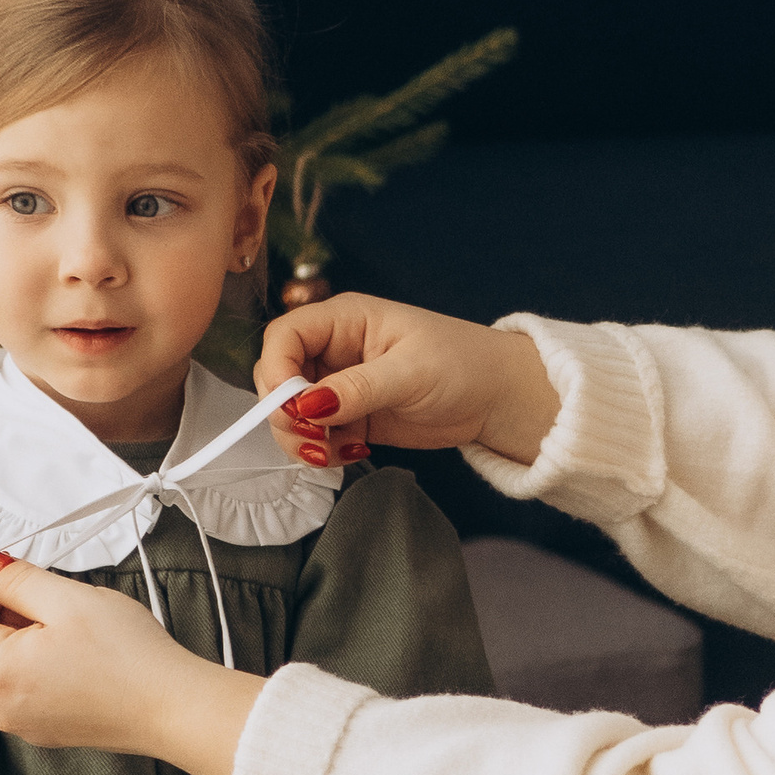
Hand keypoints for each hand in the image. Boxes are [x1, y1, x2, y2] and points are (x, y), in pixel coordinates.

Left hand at [0, 551, 258, 774]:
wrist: (176, 711)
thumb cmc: (131, 658)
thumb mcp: (68, 599)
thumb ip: (17, 579)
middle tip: (11, 572)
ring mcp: (19, 720)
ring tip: (40, 599)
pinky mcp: (43, 725)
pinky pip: (11, 682)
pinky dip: (18, 651)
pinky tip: (52, 632)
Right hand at [253, 293, 559, 466]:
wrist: (498, 397)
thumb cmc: (464, 364)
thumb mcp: (410, 373)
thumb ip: (357, 388)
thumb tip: (306, 405)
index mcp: (345, 319)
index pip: (284, 337)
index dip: (276, 372)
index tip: (289, 408)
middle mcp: (335, 350)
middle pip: (279, 379)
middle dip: (286, 415)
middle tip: (313, 441)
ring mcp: (341, 385)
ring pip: (293, 414)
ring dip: (302, 440)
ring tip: (333, 453)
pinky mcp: (351, 417)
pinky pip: (316, 437)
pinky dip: (323, 452)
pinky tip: (353, 454)